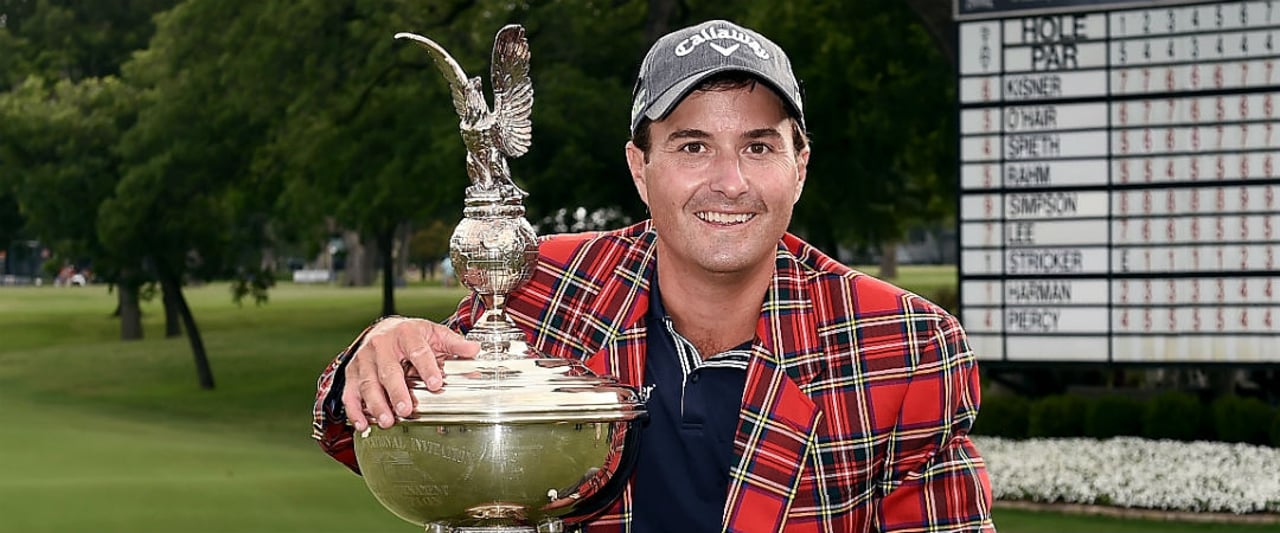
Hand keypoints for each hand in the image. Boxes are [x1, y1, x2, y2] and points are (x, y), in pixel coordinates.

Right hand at [341, 317, 479, 431]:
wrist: (382, 329)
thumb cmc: (410, 335)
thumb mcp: (433, 334)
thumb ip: (453, 344)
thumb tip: (474, 351)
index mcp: (406, 333)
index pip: (417, 351)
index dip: (427, 368)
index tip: (436, 384)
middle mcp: (381, 345)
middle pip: (388, 370)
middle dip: (396, 391)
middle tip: (405, 409)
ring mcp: (364, 359)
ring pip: (367, 383)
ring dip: (376, 404)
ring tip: (387, 421)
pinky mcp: (352, 373)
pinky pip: (350, 393)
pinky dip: (355, 410)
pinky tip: (363, 424)